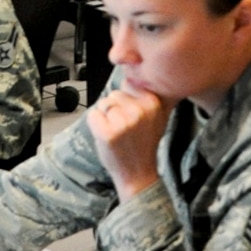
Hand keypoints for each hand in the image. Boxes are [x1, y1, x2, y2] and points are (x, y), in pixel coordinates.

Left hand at [88, 87, 170, 202]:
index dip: (127, 102)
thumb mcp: (157, 118)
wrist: (138, 174)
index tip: (134, 118)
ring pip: (103, 104)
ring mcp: (124, 122)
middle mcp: (140, 111)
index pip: (128, 85)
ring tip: (118, 134)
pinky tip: (107, 138)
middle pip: (114, 94)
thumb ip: (147, 97)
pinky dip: (95, 125)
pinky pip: (93, 116)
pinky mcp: (108, 133)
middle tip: (125, 129)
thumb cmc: (144, 145)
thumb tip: (132, 75)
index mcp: (153, 103)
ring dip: (105, 118)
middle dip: (115, 110)